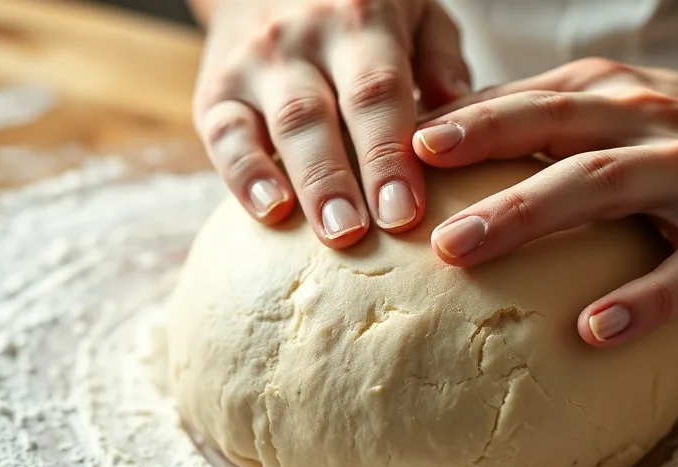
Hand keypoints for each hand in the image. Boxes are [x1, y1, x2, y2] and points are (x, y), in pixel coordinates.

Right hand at [192, 0, 469, 247]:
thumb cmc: (360, 8)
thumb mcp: (414, 9)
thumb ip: (440, 55)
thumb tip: (461, 116)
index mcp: (359, 20)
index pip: (375, 91)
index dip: (388, 153)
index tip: (405, 212)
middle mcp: (301, 39)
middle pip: (320, 116)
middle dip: (341, 179)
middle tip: (361, 234)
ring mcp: (254, 65)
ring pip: (277, 127)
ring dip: (305, 185)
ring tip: (331, 235)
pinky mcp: (216, 92)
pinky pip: (223, 135)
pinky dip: (243, 176)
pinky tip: (269, 214)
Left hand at [412, 58, 677, 347]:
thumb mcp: (625, 106)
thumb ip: (547, 119)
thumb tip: (446, 138)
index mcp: (612, 93)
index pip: (523, 101)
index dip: (456, 124)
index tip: (388, 155)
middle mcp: (650, 122)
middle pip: (553, 136)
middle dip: (478, 164)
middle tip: (409, 207)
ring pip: (606, 187)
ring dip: (531, 216)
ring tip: (465, 253)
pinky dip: (642, 297)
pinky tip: (593, 328)